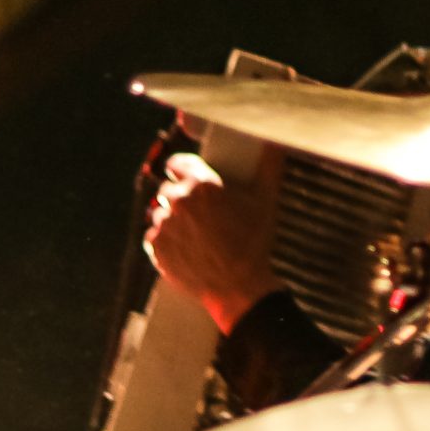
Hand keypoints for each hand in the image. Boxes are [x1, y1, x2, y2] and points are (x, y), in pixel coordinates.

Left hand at [144, 151, 281, 333]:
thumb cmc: (253, 243)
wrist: (238, 288)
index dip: (182, 169)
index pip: (176, 163)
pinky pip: (153, 236)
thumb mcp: (265, 201)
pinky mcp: (155, 248)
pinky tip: (183, 247)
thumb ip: (269, 166)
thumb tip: (276, 142)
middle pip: (168, 189)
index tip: (185, 175)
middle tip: (198, 212)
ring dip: (171, 219)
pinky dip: (164, 240)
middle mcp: (178, 200)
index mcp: (203, 184)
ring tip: (192, 233)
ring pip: (159, 213)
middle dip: (180, 197)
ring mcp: (164, 225)